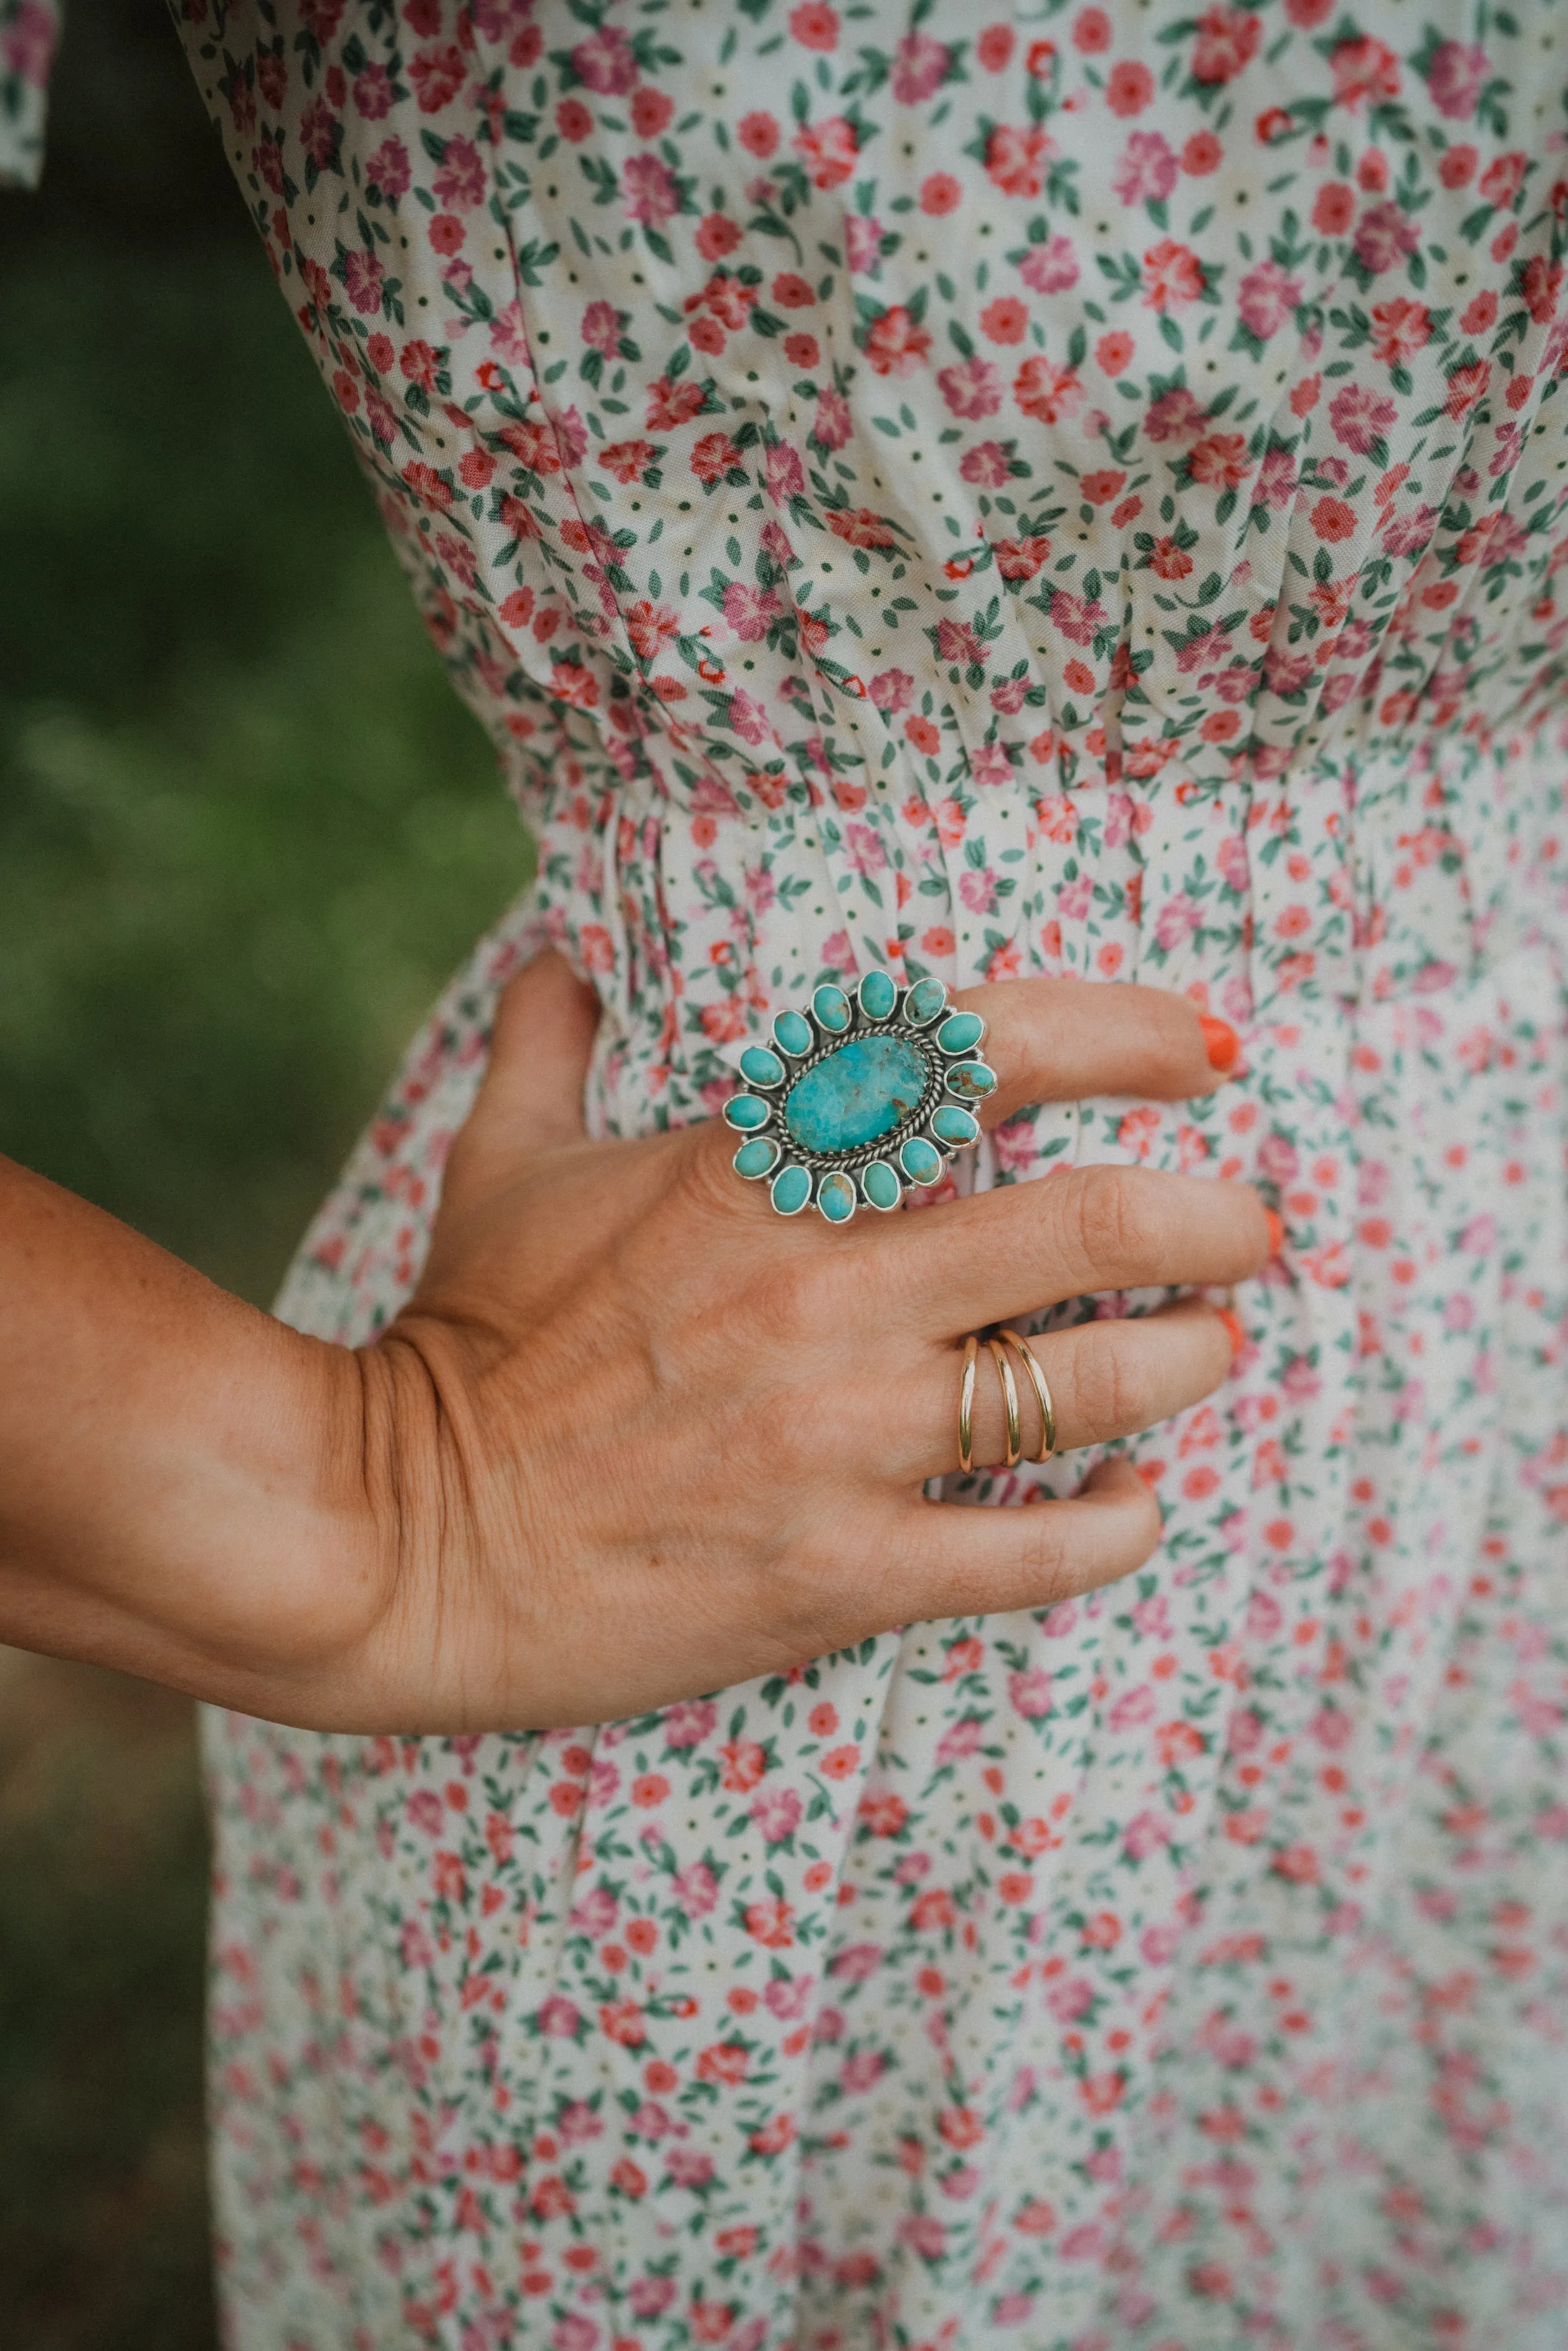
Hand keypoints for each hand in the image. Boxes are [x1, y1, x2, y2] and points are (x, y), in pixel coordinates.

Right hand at [332, 953, 1269, 1732]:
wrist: (398, 1539)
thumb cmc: (464, 1341)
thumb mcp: (499, 1168)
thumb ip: (549, 1045)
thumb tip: (559, 956)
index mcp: (753, 1171)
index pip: (984, 1053)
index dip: (1128, 1032)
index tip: (1205, 1050)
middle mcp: (822, 1291)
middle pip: (1096, 1223)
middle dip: (1215, 1218)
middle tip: (1247, 1225)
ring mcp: (840, 1439)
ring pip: (1095, 1387)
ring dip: (1186, 1361)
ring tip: (1206, 1348)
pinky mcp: (840, 1575)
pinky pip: (1039, 1552)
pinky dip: (1119, 1524)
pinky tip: (1134, 1503)